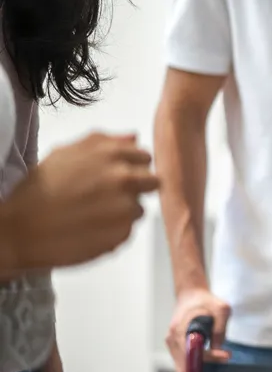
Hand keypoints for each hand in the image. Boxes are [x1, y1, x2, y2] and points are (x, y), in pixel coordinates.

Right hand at [2, 133, 158, 271]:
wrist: (20, 230)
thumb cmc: (38, 191)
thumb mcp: (65, 153)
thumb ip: (103, 142)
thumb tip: (133, 137)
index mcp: (112, 155)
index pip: (144, 158)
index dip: (132, 167)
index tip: (118, 176)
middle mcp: (125, 178)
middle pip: (152, 182)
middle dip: (136, 188)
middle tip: (108, 197)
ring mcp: (127, 207)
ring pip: (139, 208)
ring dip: (123, 211)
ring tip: (91, 214)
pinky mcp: (124, 233)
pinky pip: (128, 230)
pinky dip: (114, 230)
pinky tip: (89, 228)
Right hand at [166, 287, 231, 371]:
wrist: (190, 295)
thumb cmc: (205, 300)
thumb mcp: (220, 308)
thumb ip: (220, 328)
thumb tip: (218, 348)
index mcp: (180, 329)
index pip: (192, 352)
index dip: (210, 357)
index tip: (225, 355)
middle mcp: (172, 339)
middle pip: (186, 365)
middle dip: (206, 366)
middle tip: (225, 357)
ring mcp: (172, 344)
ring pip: (184, 367)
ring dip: (202, 365)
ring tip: (220, 355)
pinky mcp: (175, 347)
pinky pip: (184, 362)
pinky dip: (197, 362)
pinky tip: (211, 355)